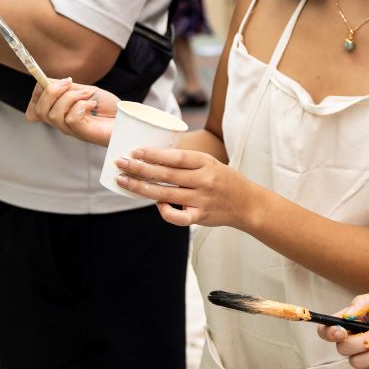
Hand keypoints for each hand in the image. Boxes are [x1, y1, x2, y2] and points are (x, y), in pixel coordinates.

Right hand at [27, 77, 115, 145]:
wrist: (126, 116)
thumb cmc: (107, 106)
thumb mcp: (83, 90)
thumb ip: (65, 88)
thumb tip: (46, 80)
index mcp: (58, 112)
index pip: (34, 108)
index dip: (38, 91)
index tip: (53, 79)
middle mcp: (62, 123)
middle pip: (39, 111)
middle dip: (51, 91)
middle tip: (70, 83)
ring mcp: (72, 130)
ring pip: (54, 115)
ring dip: (70, 97)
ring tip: (87, 95)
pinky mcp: (84, 134)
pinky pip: (71, 119)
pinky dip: (81, 106)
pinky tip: (91, 104)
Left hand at [112, 148, 256, 229]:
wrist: (247, 203)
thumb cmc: (224, 180)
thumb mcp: (210, 162)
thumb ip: (186, 161)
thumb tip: (154, 157)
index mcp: (205, 162)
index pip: (175, 157)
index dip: (153, 154)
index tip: (134, 151)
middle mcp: (203, 180)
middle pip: (166, 175)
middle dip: (140, 169)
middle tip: (120, 163)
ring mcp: (202, 200)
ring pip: (166, 194)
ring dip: (141, 188)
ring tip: (123, 182)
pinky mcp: (201, 217)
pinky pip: (177, 217)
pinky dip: (164, 211)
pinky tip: (156, 205)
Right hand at [319, 293, 368, 368]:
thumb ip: (364, 303)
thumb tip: (347, 315)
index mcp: (350, 325)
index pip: (327, 331)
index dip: (328, 332)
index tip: (341, 330)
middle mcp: (353, 343)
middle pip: (342, 349)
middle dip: (362, 341)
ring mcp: (364, 359)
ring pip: (357, 362)